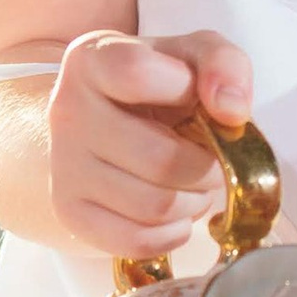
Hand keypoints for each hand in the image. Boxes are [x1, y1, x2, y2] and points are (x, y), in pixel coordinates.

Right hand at [45, 28, 251, 261]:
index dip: (188, 92)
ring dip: (194, 201)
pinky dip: (172, 233)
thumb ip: (223, 64)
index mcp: (93, 58)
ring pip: (154, 206)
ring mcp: (64, 165)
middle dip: (207, 168)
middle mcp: (66, 110)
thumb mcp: (194, 55)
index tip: (205, 102)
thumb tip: (232, 111)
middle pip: (160, 160)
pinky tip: (176, 212)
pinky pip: (136, 241)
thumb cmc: (160, 85)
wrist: (105, 120)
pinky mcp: (69, 210)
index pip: (136, 73)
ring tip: (194, 184)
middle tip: (214, 161)